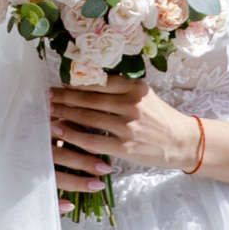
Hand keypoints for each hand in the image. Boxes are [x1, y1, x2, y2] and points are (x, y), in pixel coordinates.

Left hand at [46, 75, 199, 190]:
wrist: (181, 142)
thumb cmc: (159, 118)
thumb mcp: (144, 96)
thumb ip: (120, 89)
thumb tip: (87, 83)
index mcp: (134, 88)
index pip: (99, 82)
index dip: (76, 82)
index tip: (59, 83)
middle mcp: (131, 104)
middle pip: (90, 98)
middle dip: (65, 97)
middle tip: (47, 96)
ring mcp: (128, 126)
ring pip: (88, 117)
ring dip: (65, 113)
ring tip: (48, 111)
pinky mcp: (125, 146)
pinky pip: (93, 140)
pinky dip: (73, 135)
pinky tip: (59, 131)